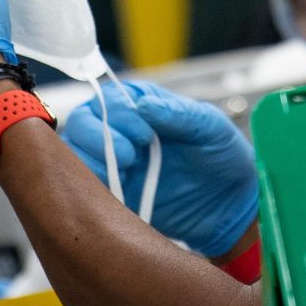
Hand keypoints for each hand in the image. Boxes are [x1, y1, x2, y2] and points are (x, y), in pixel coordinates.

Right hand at [61, 80, 257, 257]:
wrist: (231, 207)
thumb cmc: (224, 157)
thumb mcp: (211, 128)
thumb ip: (179, 113)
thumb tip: (144, 104)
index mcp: (141, 104)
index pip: (109, 98)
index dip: (119, 114)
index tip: (145, 135)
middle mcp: (119, 129)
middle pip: (82, 122)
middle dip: (99, 137)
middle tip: (131, 157)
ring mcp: (112, 161)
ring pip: (74, 154)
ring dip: (92, 163)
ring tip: (125, 174)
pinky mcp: (111, 191)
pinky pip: (84, 187)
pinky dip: (92, 189)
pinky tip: (118, 195)